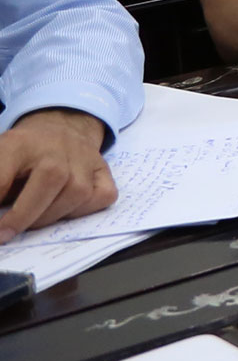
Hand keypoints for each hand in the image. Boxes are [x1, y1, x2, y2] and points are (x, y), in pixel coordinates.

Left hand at [0, 109, 115, 242]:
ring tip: (34, 222)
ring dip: (51, 216)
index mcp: (20, 143)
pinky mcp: (103, 169)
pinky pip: (103, 196)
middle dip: (25, 215)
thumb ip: (0, 185)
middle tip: (7, 233)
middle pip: (52, 178)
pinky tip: (65, 211)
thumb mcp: (1, 160)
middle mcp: (57, 145)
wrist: (60, 126)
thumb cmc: (23, 152)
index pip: (5, 176)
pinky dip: (84, 211)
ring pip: (78, 191)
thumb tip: (0, 215)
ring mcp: (85, 156)